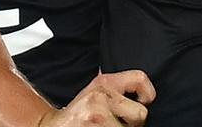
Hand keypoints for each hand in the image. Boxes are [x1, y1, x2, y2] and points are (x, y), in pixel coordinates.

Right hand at [39, 71, 154, 125]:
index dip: (148, 93)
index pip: (139, 78)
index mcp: (104, 83)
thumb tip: (142, 89)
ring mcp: (99, 117)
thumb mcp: (94, 91)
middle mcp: (101, 98)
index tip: (143, 102)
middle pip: (141, 114)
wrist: (53, 126)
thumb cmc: (78, 112)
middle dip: (133, 122)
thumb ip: (115, 87)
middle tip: (120, 123)